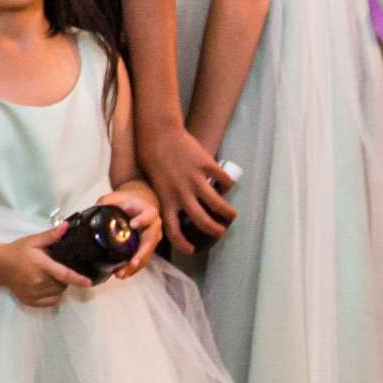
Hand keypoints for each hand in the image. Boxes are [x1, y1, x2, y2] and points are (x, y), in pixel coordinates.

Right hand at [3, 225, 94, 308]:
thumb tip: (66, 226)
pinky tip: (47, 286)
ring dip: (59, 286)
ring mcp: (34, 293)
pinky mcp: (31, 301)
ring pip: (57, 293)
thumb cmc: (17, 252)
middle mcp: (38, 282)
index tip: (88, 282)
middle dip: (64, 277)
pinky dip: (53, 295)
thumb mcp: (33, 241)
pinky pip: (50, 301)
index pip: (64, 274)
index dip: (78, 279)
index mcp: (41, 266)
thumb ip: (51, 235)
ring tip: (50, 276)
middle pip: (62, 284)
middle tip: (56, 267)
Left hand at [97, 187, 162, 277]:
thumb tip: (94, 209)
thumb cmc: (128, 201)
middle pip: (150, 241)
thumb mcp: (118, 197)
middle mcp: (154, 226)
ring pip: (147, 254)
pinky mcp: (146, 248)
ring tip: (122, 274)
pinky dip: (133, 268)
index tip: (133, 224)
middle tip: (132, 262)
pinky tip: (123, 274)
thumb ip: (107, 201)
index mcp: (149, 212)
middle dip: (141, 253)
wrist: (139, 205)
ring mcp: (152, 239)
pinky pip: (142, 259)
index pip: (149, 215)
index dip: (143, 220)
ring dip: (135, 266)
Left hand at [141, 122, 235, 255]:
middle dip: (214, 230)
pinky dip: (227, 184)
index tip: (191, 249)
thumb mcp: (154, 183)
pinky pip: (222, 179)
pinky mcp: (206, 165)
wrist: (158, 133)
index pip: (173, 230)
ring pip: (217, 203)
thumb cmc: (151, 157)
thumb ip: (165, 197)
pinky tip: (227, 186)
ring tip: (231, 215)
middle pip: (202, 221)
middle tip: (220, 231)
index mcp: (165, 200)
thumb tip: (174, 209)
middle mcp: (181, 193)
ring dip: (227, 213)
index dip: (182, 243)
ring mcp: (195, 180)